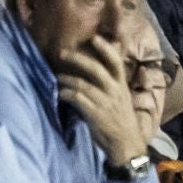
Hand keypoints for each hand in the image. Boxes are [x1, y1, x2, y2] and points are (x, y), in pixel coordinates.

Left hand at [58, 39, 144, 167]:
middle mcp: (114, 91)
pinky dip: (67, 93)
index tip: (94, 37)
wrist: (126, 144)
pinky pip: (77, 99)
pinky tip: (60, 93)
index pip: (116, 62)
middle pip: (96, 69)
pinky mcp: (95, 114)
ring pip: (83, 84)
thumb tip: (99, 73)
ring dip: (67, 78)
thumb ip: (112, 86)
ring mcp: (105, 102)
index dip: (105, 48)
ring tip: (56, 77)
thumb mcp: (122, 100)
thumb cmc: (121, 121)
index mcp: (121, 86)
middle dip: (79, 59)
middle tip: (63, 52)